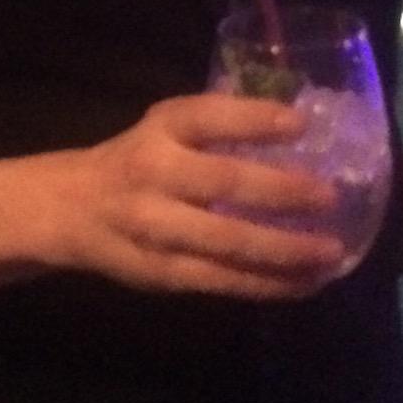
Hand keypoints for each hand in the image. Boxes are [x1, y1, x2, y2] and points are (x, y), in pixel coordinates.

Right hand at [39, 93, 344, 299]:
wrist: (72, 210)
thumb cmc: (138, 159)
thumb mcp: (167, 126)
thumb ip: (219, 126)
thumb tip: (301, 125)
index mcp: (161, 130)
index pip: (209, 117)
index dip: (255, 119)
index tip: (302, 123)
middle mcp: (156, 175)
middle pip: (223, 183)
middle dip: (281, 192)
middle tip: (329, 196)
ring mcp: (158, 229)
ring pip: (228, 243)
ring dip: (285, 250)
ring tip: (330, 253)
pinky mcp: (164, 274)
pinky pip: (223, 281)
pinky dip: (268, 284)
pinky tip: (306, 283)